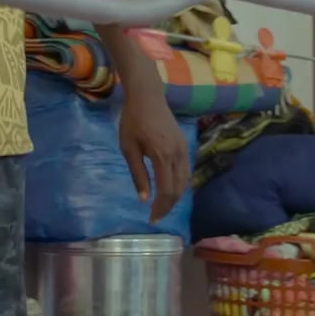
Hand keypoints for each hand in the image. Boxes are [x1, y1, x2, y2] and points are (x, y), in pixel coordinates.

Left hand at [118, 89, 190, 222]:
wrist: (147, 96)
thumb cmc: (132, 120)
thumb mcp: (128, 148)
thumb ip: (138, 174)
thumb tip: (144, 199)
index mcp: (163, 156)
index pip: (167, 190)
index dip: (160, 208)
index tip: (151, 219)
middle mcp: (178, 154)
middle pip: (179, 188)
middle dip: (168, 206)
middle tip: (156, 216)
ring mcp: (184, 149)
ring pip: (185, 180)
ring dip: (175, 196)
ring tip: (162, 206)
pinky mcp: (184, 144)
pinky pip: (186, 170)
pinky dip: (180, 184)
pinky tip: (170, 188)